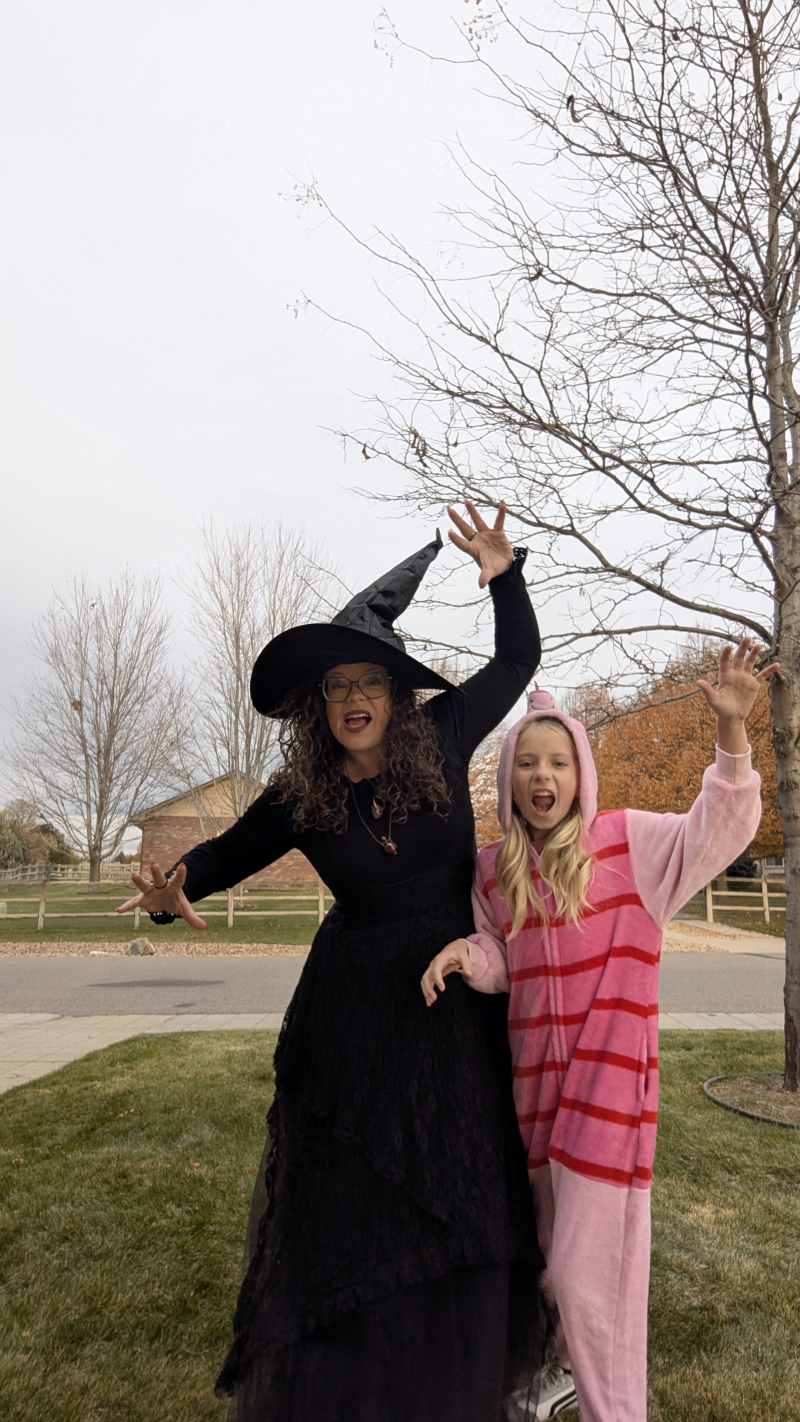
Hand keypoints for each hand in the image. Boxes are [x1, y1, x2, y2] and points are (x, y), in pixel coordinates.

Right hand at [116, 859, 207, 929]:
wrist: (165, 899)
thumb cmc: (175, 900)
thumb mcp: (184, 908)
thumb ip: (193, 917)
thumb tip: (205, 927)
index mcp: (173, 886)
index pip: (178, 879)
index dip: (181, 873)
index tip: (183, 865)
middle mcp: (161, 886)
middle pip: (159, 878)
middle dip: (156, 871)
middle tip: (153, 863)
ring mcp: (150, 891)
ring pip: (144, 885)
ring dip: (139, 880)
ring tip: (133, 874)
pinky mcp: (142, 899)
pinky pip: (133, 903)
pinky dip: (127, 907)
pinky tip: (118, 910)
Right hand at [421, 939, 471, 1005]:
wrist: (453, 949)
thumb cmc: (458, 952)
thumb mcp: (464, 956)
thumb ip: (466, 964)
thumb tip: (469, 974)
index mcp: (439, 960)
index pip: (436, 970)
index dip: (438, 980)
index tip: (442, 989)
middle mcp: (433, 965)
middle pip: (426, 977)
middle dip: (428, 988)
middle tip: (434, 999)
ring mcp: (431, 970)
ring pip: (424, 981)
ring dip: (426, 992)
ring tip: (430, 1002)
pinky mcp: (432, 974)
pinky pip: (426, 983)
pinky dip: (426, 992)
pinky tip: (429, 1001)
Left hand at [447, 500, 512, 588]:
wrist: (506, 565)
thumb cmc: (495, 569)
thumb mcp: (490, 572)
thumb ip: (484, 577)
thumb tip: (481, 585)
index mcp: (473, 550)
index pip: (463, 543)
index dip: (456, 539)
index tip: (449, 532)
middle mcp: (477, 540)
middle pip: (465, 528)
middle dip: (457, 519)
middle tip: (449, 509)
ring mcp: (486, 534)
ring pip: (477, 521)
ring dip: (472, 511)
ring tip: (466, 501)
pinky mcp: (496, 532)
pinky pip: (498, 521)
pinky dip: (501, 514)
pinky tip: (502, 504)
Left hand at [697, 638, 778, 754]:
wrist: (732, 718)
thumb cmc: (720, 710)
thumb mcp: (713, 700)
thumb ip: (707, 691)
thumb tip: (698, 681)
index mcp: (725, 676)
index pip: (725, 661)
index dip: (726, 654)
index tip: (728, 646)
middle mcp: (735, 675)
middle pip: (739, 658)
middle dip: (743, 648)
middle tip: (747, 638)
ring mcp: (745, 679)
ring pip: (750, 663)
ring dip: (754, 654)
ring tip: (758, 645)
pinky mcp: (753, 685)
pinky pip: (762, 675)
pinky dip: (769, 670)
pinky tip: (777, 664)